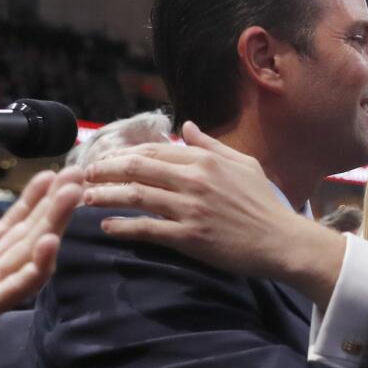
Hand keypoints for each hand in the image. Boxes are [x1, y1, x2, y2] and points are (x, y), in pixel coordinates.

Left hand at [0, 168, 81, 367]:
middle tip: (76, 177)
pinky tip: (52, 242)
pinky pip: (19, 286)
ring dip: (54, 223)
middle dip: (53, 205)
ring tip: (72, 195)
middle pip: (28, 233)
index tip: (50, 177)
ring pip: (31, 252)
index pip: (8, 226)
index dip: (30, 202)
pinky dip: (39, 265)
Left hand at [82, 122, 345, 293]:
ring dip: (105, 196)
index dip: (123, 154)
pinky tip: (107, 226)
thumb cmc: (266, 204)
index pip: (153, 151)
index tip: (104, 158)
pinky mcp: (191, 237)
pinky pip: (147, 229)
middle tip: (84, 175)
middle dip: (104, 170)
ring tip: (84, 198)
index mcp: (206, 160)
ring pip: (136, 196)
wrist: (283, 241)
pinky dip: (123, 226)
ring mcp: (191, 209)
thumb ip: (211, 145)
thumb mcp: (244, 164)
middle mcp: (195, 180)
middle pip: (137, 169)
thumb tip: (186, 126)